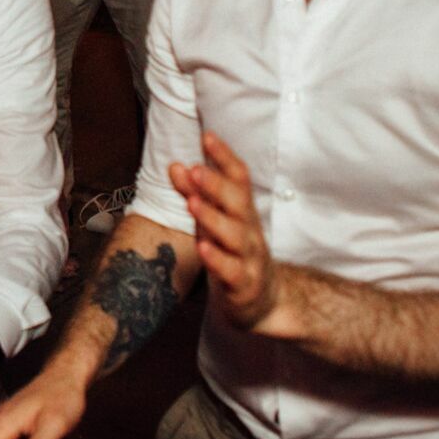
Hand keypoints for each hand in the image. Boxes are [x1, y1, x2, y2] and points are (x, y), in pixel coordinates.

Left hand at [172, 131, 279, 333]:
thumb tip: (177, 166)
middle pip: (238, 204)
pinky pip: (231, 271)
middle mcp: (250, 231)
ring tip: (192, 203)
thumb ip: (195, 195)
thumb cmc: (233, 253)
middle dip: (217, 185)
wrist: (262, 302)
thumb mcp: (214, 222)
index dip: (225, 157)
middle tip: (196, 169)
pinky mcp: (244, 285)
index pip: (239, 179)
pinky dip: (217, 259)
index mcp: (243, 211)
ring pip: (235, 237)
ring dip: (213, 218)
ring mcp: (250, 258)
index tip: (208, 136)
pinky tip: (202, 247)